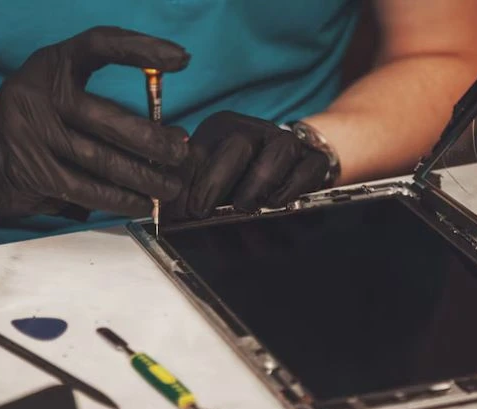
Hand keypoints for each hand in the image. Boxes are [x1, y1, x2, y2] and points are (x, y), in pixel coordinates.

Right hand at [0, 26, 189, 229]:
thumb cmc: (36, 131)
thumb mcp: (60, 102)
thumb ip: (104, 107)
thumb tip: (171, 135)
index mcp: (49, 66)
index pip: (99, 44)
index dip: (141, 49)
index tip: (180, 58)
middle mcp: (36, 93)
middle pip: (108, 117)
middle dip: (154, 141)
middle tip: (181, 153)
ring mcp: (29, 134)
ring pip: (102, 160)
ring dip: (144, 178)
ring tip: (170, 187)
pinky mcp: (29, 172)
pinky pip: (86, 189)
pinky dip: (119, 200)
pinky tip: (141, 205)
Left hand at [168, 111, 329, 219]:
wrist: (286, 164)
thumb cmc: (237, 177)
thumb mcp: (205, 177)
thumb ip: (186, 188)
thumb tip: (164, 211)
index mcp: (220, 129)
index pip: (201, 150)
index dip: (191, 182)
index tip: (186, 210)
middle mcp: (253, 129)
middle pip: (238, 144)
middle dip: (217, 181)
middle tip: (204, 212)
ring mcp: (285, 142)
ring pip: (278, 151)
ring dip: (258, 182)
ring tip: (245, 205)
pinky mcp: (312, 158)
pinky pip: (307, 168)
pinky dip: (292, 187)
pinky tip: (276, 203)